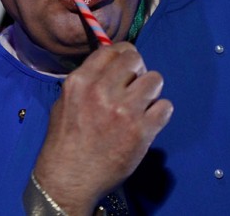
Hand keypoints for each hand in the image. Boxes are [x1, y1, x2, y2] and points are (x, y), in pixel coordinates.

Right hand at [32, 42, 173, 214]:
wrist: (69, 179)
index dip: (124, 56)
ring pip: (155, 79)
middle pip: (135, 59)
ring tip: (141, 104)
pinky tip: (148, 121)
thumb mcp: (64, 101)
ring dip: (151, 91)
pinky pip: (165, 106)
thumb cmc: (64, 140)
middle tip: (134, 87)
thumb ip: (87, 80)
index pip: (113, 49)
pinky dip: (160, 113)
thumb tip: (111, 66)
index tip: (127, 67)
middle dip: (138, 71)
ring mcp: (124, 110)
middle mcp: (102, 90)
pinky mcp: (141, 131)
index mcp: (81, 81)